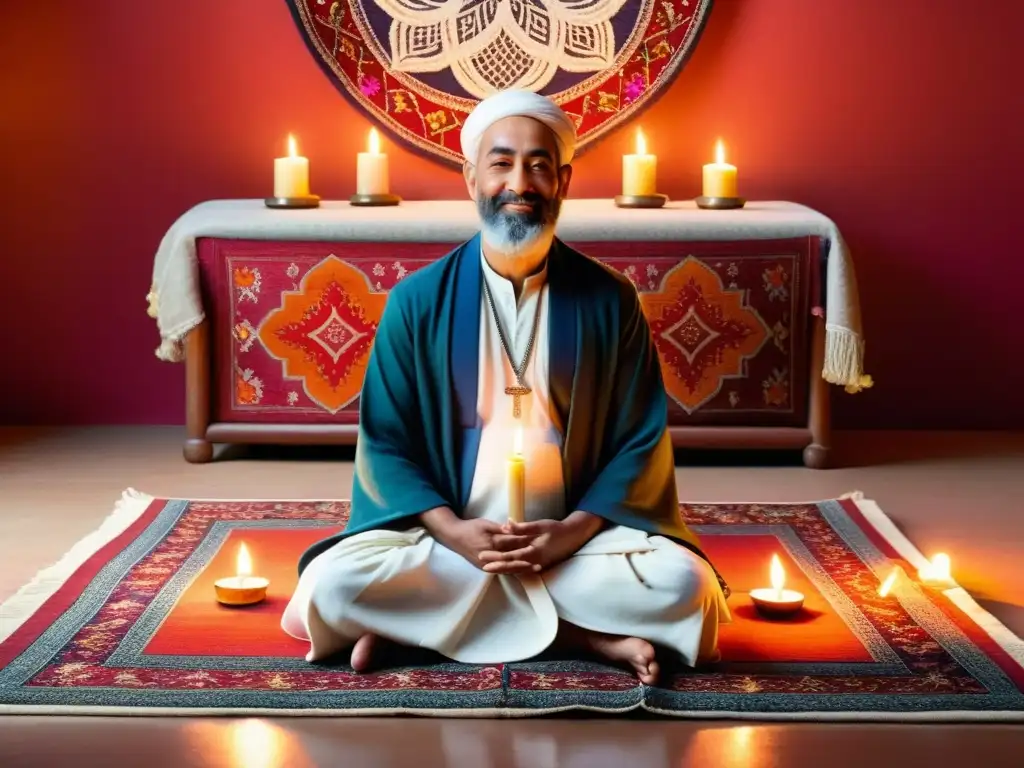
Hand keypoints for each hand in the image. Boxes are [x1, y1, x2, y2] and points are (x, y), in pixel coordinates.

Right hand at [423, 513, 533, 572]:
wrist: (454, 537)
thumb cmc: (470, 528)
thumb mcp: (485, 524)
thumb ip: (500, 528)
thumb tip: (514, 529)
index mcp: (490, 544)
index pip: (511, 544)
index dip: (524, 544)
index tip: (537, 543)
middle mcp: (489, 557)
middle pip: (511, 559)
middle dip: (526, 561)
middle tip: (540, 564)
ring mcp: (486, 565)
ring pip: (507, 568)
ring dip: (522, 569)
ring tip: (536, 569)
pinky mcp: (485, 568)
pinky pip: (501, 571)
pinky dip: (513, 571)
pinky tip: (523, 571)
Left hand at [479, 512, 603, 574]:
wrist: (573, 536)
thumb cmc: (557, 529)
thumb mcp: (540, 525)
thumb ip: (523, 527)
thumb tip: (506, 525)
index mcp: (533, 551)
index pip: (510, 555)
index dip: (495, 556)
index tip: (482, 555)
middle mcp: (534, 561)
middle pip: (511, 566)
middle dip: (496, 566)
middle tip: (482, 566)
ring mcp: (538, 565)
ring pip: (516, 570)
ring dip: (503, 569)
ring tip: (490, 569)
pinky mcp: (540, 565)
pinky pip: (523, 569)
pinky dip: (513, 570)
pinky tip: (505, 570)